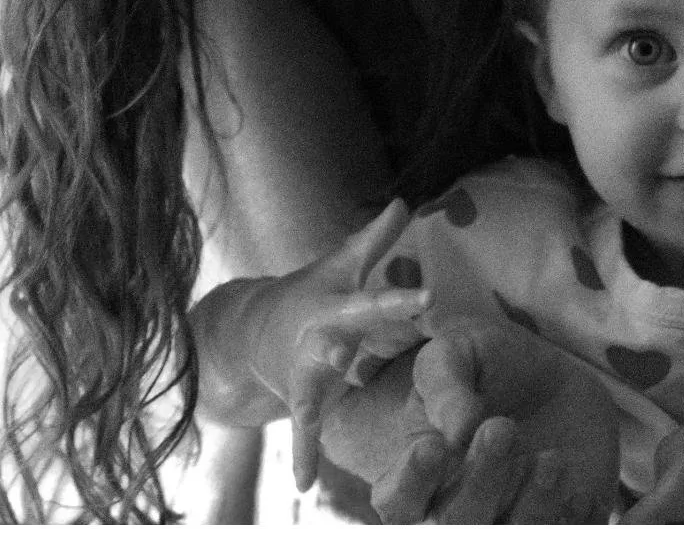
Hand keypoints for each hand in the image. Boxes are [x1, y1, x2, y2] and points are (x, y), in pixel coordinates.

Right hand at [242, 201, 431, 489]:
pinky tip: (303, 485)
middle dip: (344, 343)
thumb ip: (376, 239)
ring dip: (310, 401)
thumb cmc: (311, 292)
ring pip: (312, 386)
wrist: (253, 328)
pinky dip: (302, 455)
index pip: (373, 300)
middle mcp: (317, 335)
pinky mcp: (297, 397)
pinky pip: (302, 429)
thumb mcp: (341, 265)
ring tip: (308, 416)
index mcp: (335, 304)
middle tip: (351, 347)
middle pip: (335, 339)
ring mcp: (303, 368)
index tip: (430, 298)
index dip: (401, 299)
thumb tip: (405, 200)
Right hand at [368, 314, 619, 522]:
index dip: (411, 482)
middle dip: (481, 478)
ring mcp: (506, 521)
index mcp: (417, 471)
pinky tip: (573, 478)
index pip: (396, 499)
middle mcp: (455, 507)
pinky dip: (566, 514)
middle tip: (503, 427)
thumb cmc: (488, 365)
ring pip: (510, 536)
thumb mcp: (457, 354)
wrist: (554, 380)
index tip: (432, 446)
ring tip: (552, 458)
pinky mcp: (556, 525)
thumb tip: (458, 429)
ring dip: (531, 505)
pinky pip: (560, 534)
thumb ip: (446, 386)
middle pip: (456, 523)